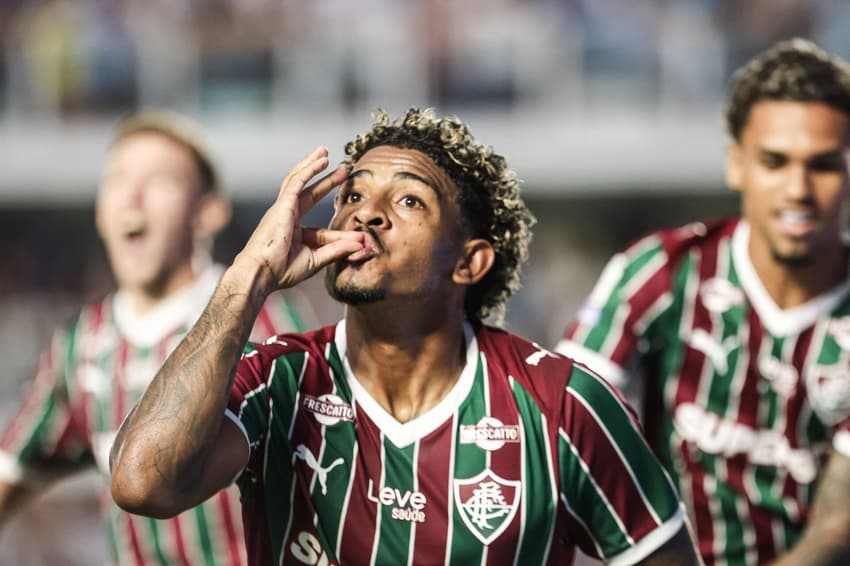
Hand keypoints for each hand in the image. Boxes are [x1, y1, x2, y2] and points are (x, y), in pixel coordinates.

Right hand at [235, 146, 366, 293]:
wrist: (262, 273)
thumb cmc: (282, 271)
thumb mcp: (316, 260)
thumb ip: (338, 250)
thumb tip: (361, 243)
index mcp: (294, 235)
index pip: (320, 231)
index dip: (340, 234)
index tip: (359, 237)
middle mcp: (287, 218)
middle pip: (309, 194)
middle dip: (326, 181)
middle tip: (342, 170)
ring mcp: (283, 209)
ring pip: (298, 180)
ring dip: (312, 165)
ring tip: (325, 153)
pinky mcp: (282, 204)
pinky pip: (296, 182)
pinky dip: (309, 170)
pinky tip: (321, 160)